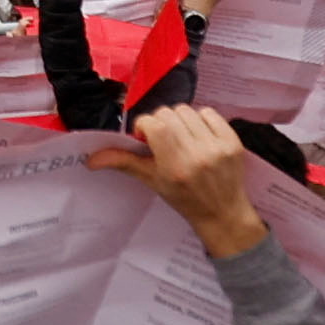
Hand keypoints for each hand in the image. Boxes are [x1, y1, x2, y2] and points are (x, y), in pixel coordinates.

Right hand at [93, 102, 265, 258]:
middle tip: (163, 139)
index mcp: (174, 166)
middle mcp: (197, 154)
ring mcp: (217, 147)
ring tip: (181, 138)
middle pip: (169, 114)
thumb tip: (90, 158)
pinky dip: (201, 120)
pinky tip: (199, 136)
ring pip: (188, 111)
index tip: (146, 138)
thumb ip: (123, 163)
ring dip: (180, 120)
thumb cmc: (185, 199)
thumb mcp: (152, 181)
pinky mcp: (233, 141)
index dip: (145, 126)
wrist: (223, 213)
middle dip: (161, 122)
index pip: (154, 124)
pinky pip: (210, 113)